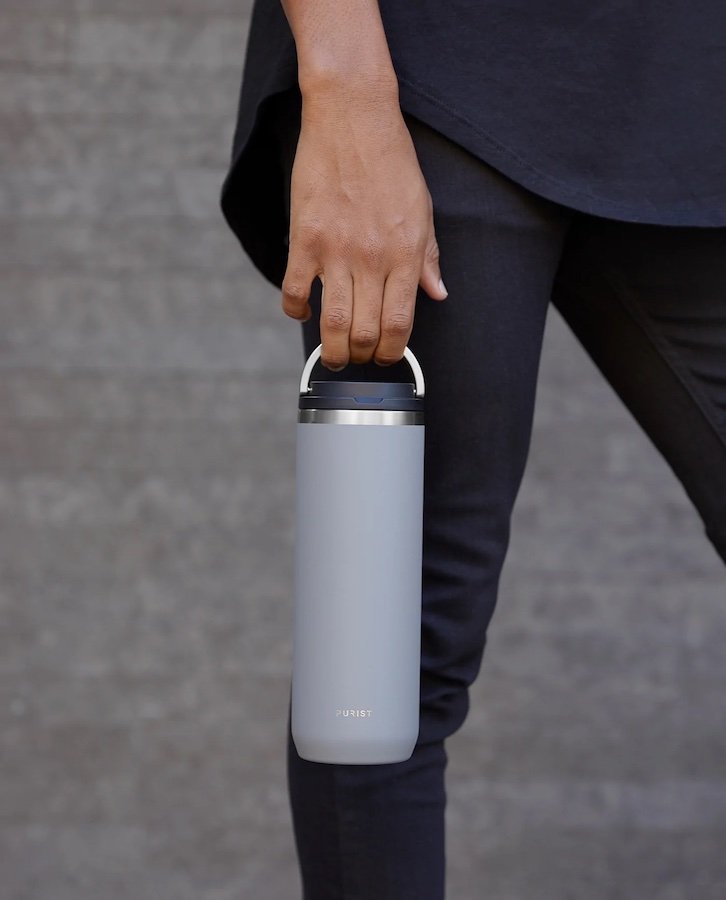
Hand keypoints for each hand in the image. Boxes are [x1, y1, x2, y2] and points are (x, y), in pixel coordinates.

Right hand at [281, 86, 447, 369]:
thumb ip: (428, 257)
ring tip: (333, 354)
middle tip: (358, 357)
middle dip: (363, 356)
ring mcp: (335, 251)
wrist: (353, 118)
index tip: (387, 356)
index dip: (393, 351)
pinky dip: (296, 311)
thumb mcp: (422, 210)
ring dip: (332, 349)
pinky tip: (303, 311)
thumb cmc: (391, 162)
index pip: (400, 323)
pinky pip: (294, 290)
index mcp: (404, 254)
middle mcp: (372, 258)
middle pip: (366, 332)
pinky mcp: (305, 239)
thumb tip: (437, 293)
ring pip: (332, 323)